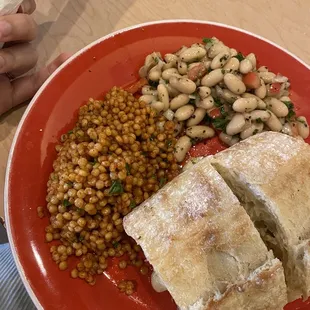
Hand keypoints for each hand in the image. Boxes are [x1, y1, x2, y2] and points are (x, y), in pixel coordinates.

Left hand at [0, 0, 70, 115]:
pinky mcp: (9, 95)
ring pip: (29, 58)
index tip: (18, 7)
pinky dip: (48, 77)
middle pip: (27, 31)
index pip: (13, 8)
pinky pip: (33, 86)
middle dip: (17, 30)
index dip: (19, 7)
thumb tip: (5, 27)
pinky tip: (63, 64)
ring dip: (15, 59)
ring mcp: (4, 72)